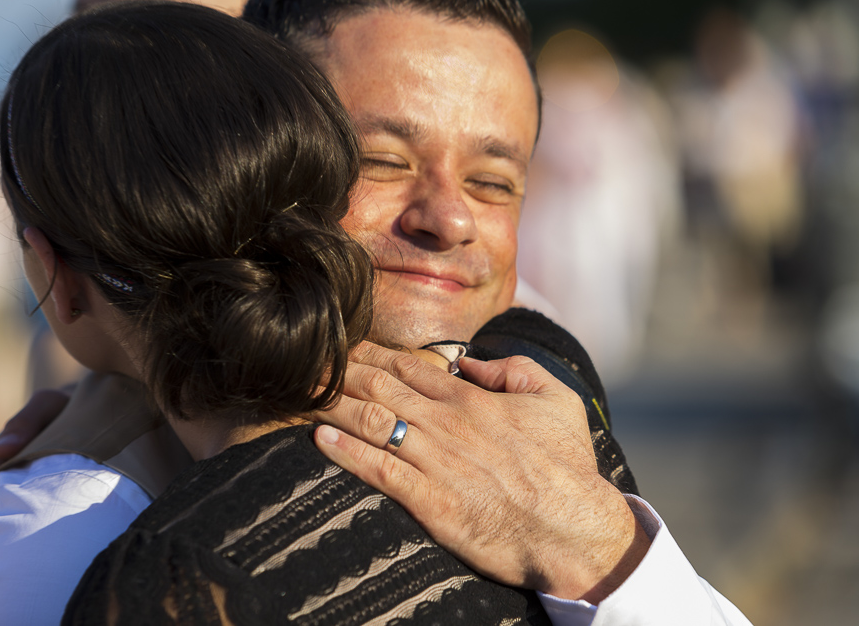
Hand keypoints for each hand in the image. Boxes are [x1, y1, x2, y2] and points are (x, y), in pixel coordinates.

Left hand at [312, 342, 648, 601]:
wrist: (574, 530)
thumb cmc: (567, 465)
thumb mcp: (557, 399)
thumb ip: (514, 369)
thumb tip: (470, 361)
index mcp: (471, 400)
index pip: (409, 367)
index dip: (370, 354)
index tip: (343, 346)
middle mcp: (448, 425)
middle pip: (379, 389)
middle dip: (339, 372)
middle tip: (306, 360)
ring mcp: (436, 463)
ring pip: (372, 424)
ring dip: (332, 406)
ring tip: (301, 393)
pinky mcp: (431, 503)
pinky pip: (380, 473)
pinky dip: (348, 455)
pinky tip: (320, 441)